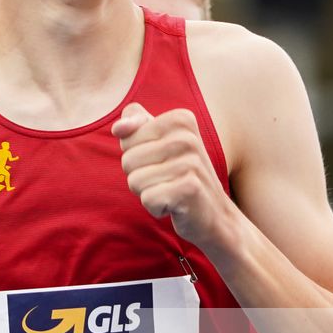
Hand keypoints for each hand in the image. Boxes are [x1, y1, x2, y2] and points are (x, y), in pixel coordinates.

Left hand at [112, 103, 236, 253]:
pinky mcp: (189, 189)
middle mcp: (187, 137)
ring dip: (148, 193)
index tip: (162, 163)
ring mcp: (191, 163)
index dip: (137, 157)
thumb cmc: (179, 175)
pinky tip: (175, 205)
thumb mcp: (158, 142)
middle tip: (167, 181)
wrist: (215, 213)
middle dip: (140, 176)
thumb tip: (118, 128)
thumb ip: (135, 123)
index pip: (126, 139)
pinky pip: (147, 199)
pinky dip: (156, 208)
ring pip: (134, 181)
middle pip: (128, 160)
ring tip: (171, 192)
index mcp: (180, 119)